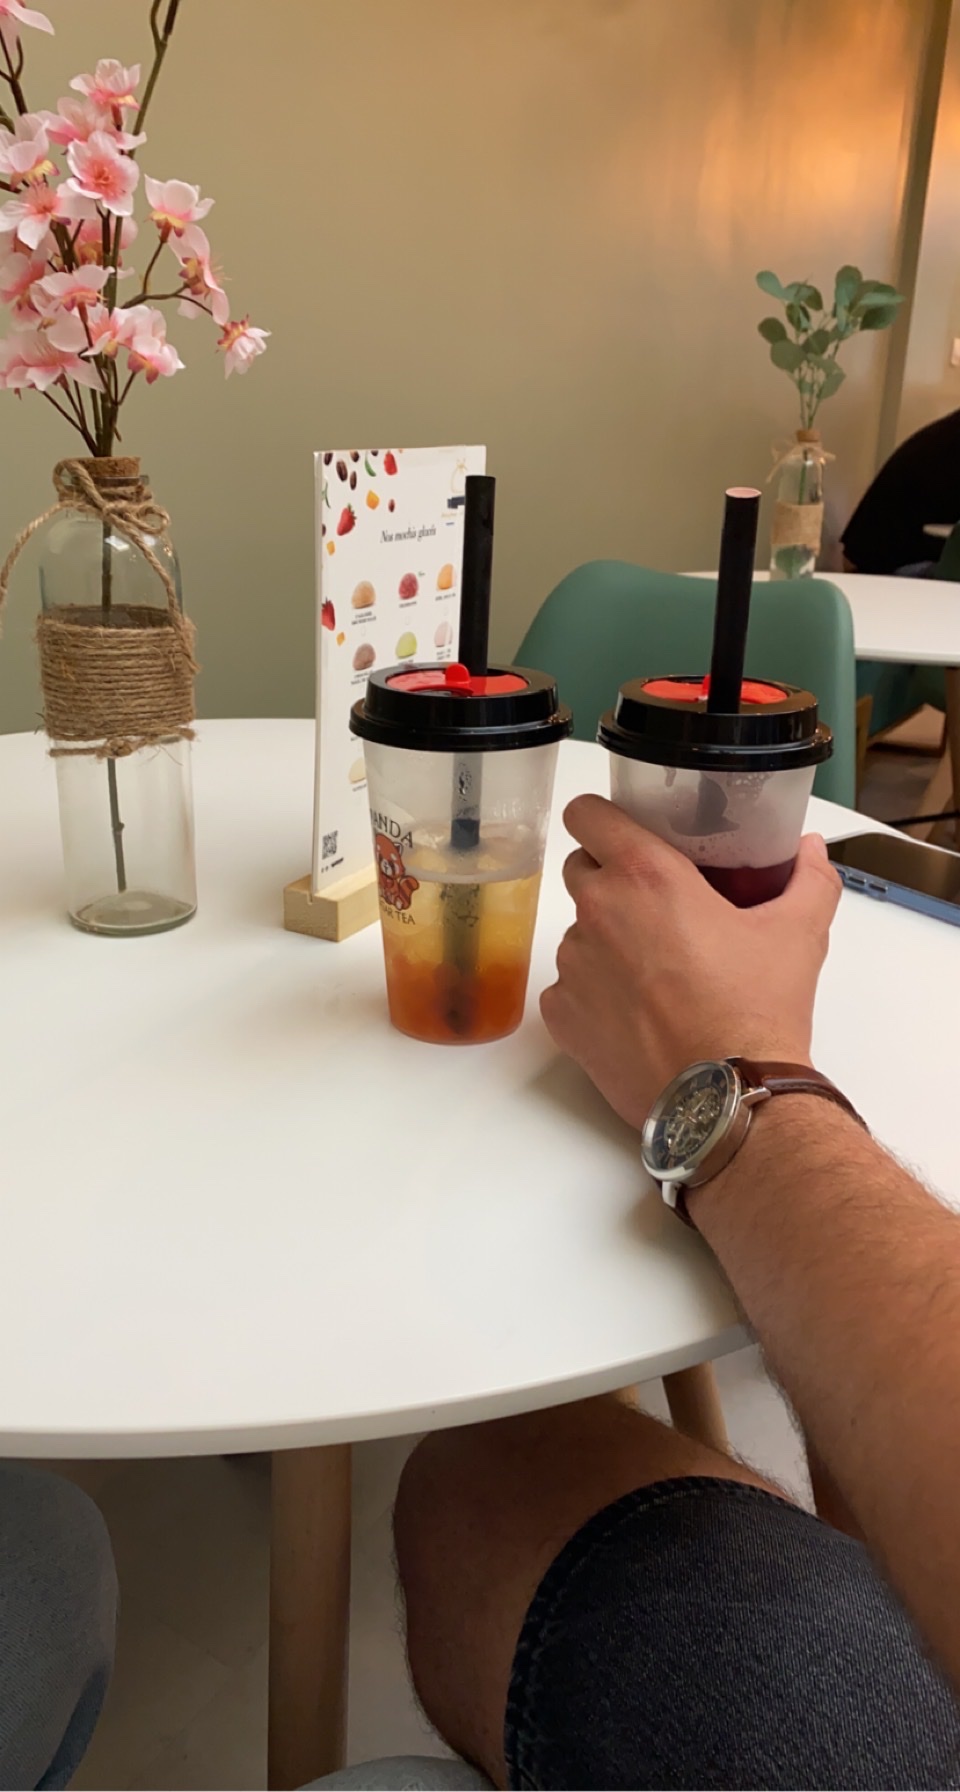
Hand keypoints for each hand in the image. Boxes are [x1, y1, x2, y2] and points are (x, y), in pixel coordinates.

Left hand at [540, 795, 841, 1132]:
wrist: (731, 1098)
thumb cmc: (757, 1011)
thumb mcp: (798, 934)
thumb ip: (808, 879)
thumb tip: (811, 851)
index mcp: (646, 876)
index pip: (587, 814)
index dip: (600, 819)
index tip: (621, 833)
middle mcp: (598, 912)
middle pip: (581, 871)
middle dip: (610, 882)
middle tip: (655, 909)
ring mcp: (574, 966)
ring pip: (578, 934)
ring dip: (606, 942)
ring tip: (654, 974)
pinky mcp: (563, 1017)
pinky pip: (569, 989)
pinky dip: (594, 995)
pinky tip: (636, 1014)